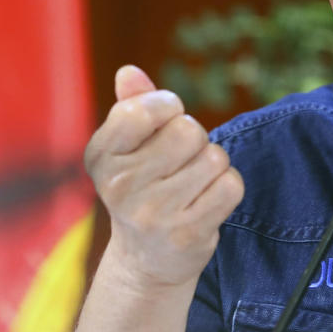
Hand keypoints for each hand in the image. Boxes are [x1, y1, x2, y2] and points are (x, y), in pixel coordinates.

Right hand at [84, 65, 243, 291]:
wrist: (147, 260)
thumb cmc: (143, 187)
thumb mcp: (129, 148)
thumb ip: (133, 105)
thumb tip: (129, 71)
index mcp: (101, 156)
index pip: (142, 110)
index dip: (167, 106)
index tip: (166, 119)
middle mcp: (121, 186)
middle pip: (188, 130)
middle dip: (195, 139)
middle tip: (179, 163)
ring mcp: (153, 213)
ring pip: (214, 157)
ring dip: (213, 165)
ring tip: (191, 185)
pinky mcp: (187, 233)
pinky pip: (231, 185)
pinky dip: (228, 188)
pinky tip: (206, 202)